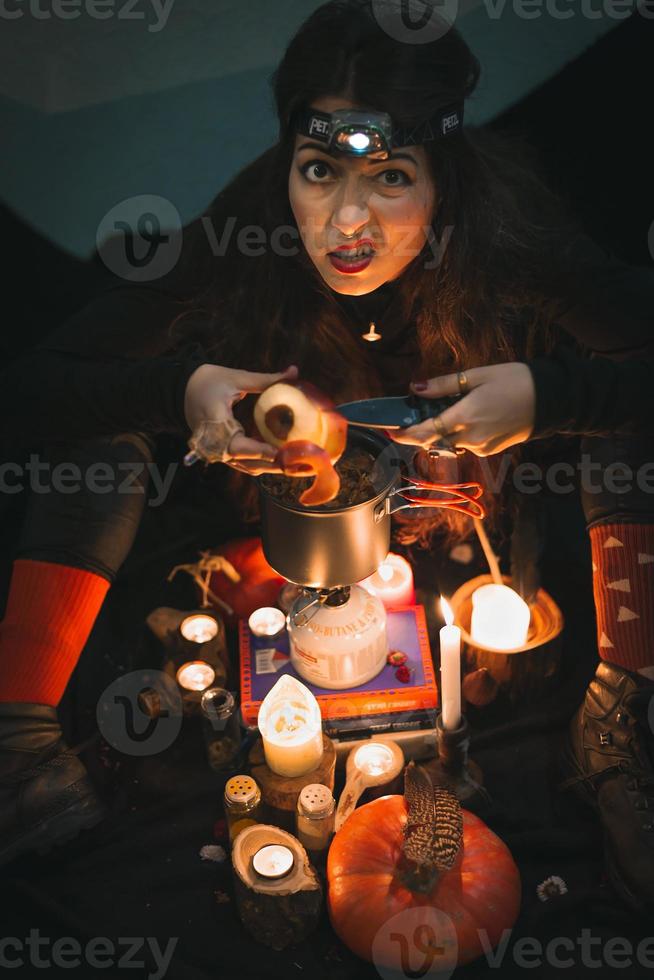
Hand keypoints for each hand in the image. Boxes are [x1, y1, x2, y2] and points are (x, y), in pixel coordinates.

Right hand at [184, 363, 298, 474]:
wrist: (183, 390)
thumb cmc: (208, 381)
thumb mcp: (236, 378)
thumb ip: (266, 379)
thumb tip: (293, 372)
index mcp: (215, 423)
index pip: (238, 446)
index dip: (259, 451)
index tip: (280, 452)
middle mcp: (215, 442)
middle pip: (246, 462)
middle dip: (272, 464)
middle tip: (297, 461)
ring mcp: (217, 450)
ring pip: (245, 466)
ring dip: (268, 466)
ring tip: (293, 462)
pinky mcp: (221, 451)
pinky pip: (242, 462)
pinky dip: (259, 461)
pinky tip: (278, 456)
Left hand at [391, 363, 535, 456]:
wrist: (550, 401)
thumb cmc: (515, 381)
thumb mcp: (477, 376)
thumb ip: (443, 386)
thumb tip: (415, 389)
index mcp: (465, 417)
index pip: (424, 432)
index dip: (404, 434)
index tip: (389, 430)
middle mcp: (470, 437)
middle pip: (433, 440)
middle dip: (421, 431)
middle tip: (414, 415)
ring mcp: (481, 447)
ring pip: (449, 442)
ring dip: (442, 430)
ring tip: (451, 408)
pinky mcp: (490, 450)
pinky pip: (465, 444)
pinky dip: (459, 433)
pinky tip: (471, 416)